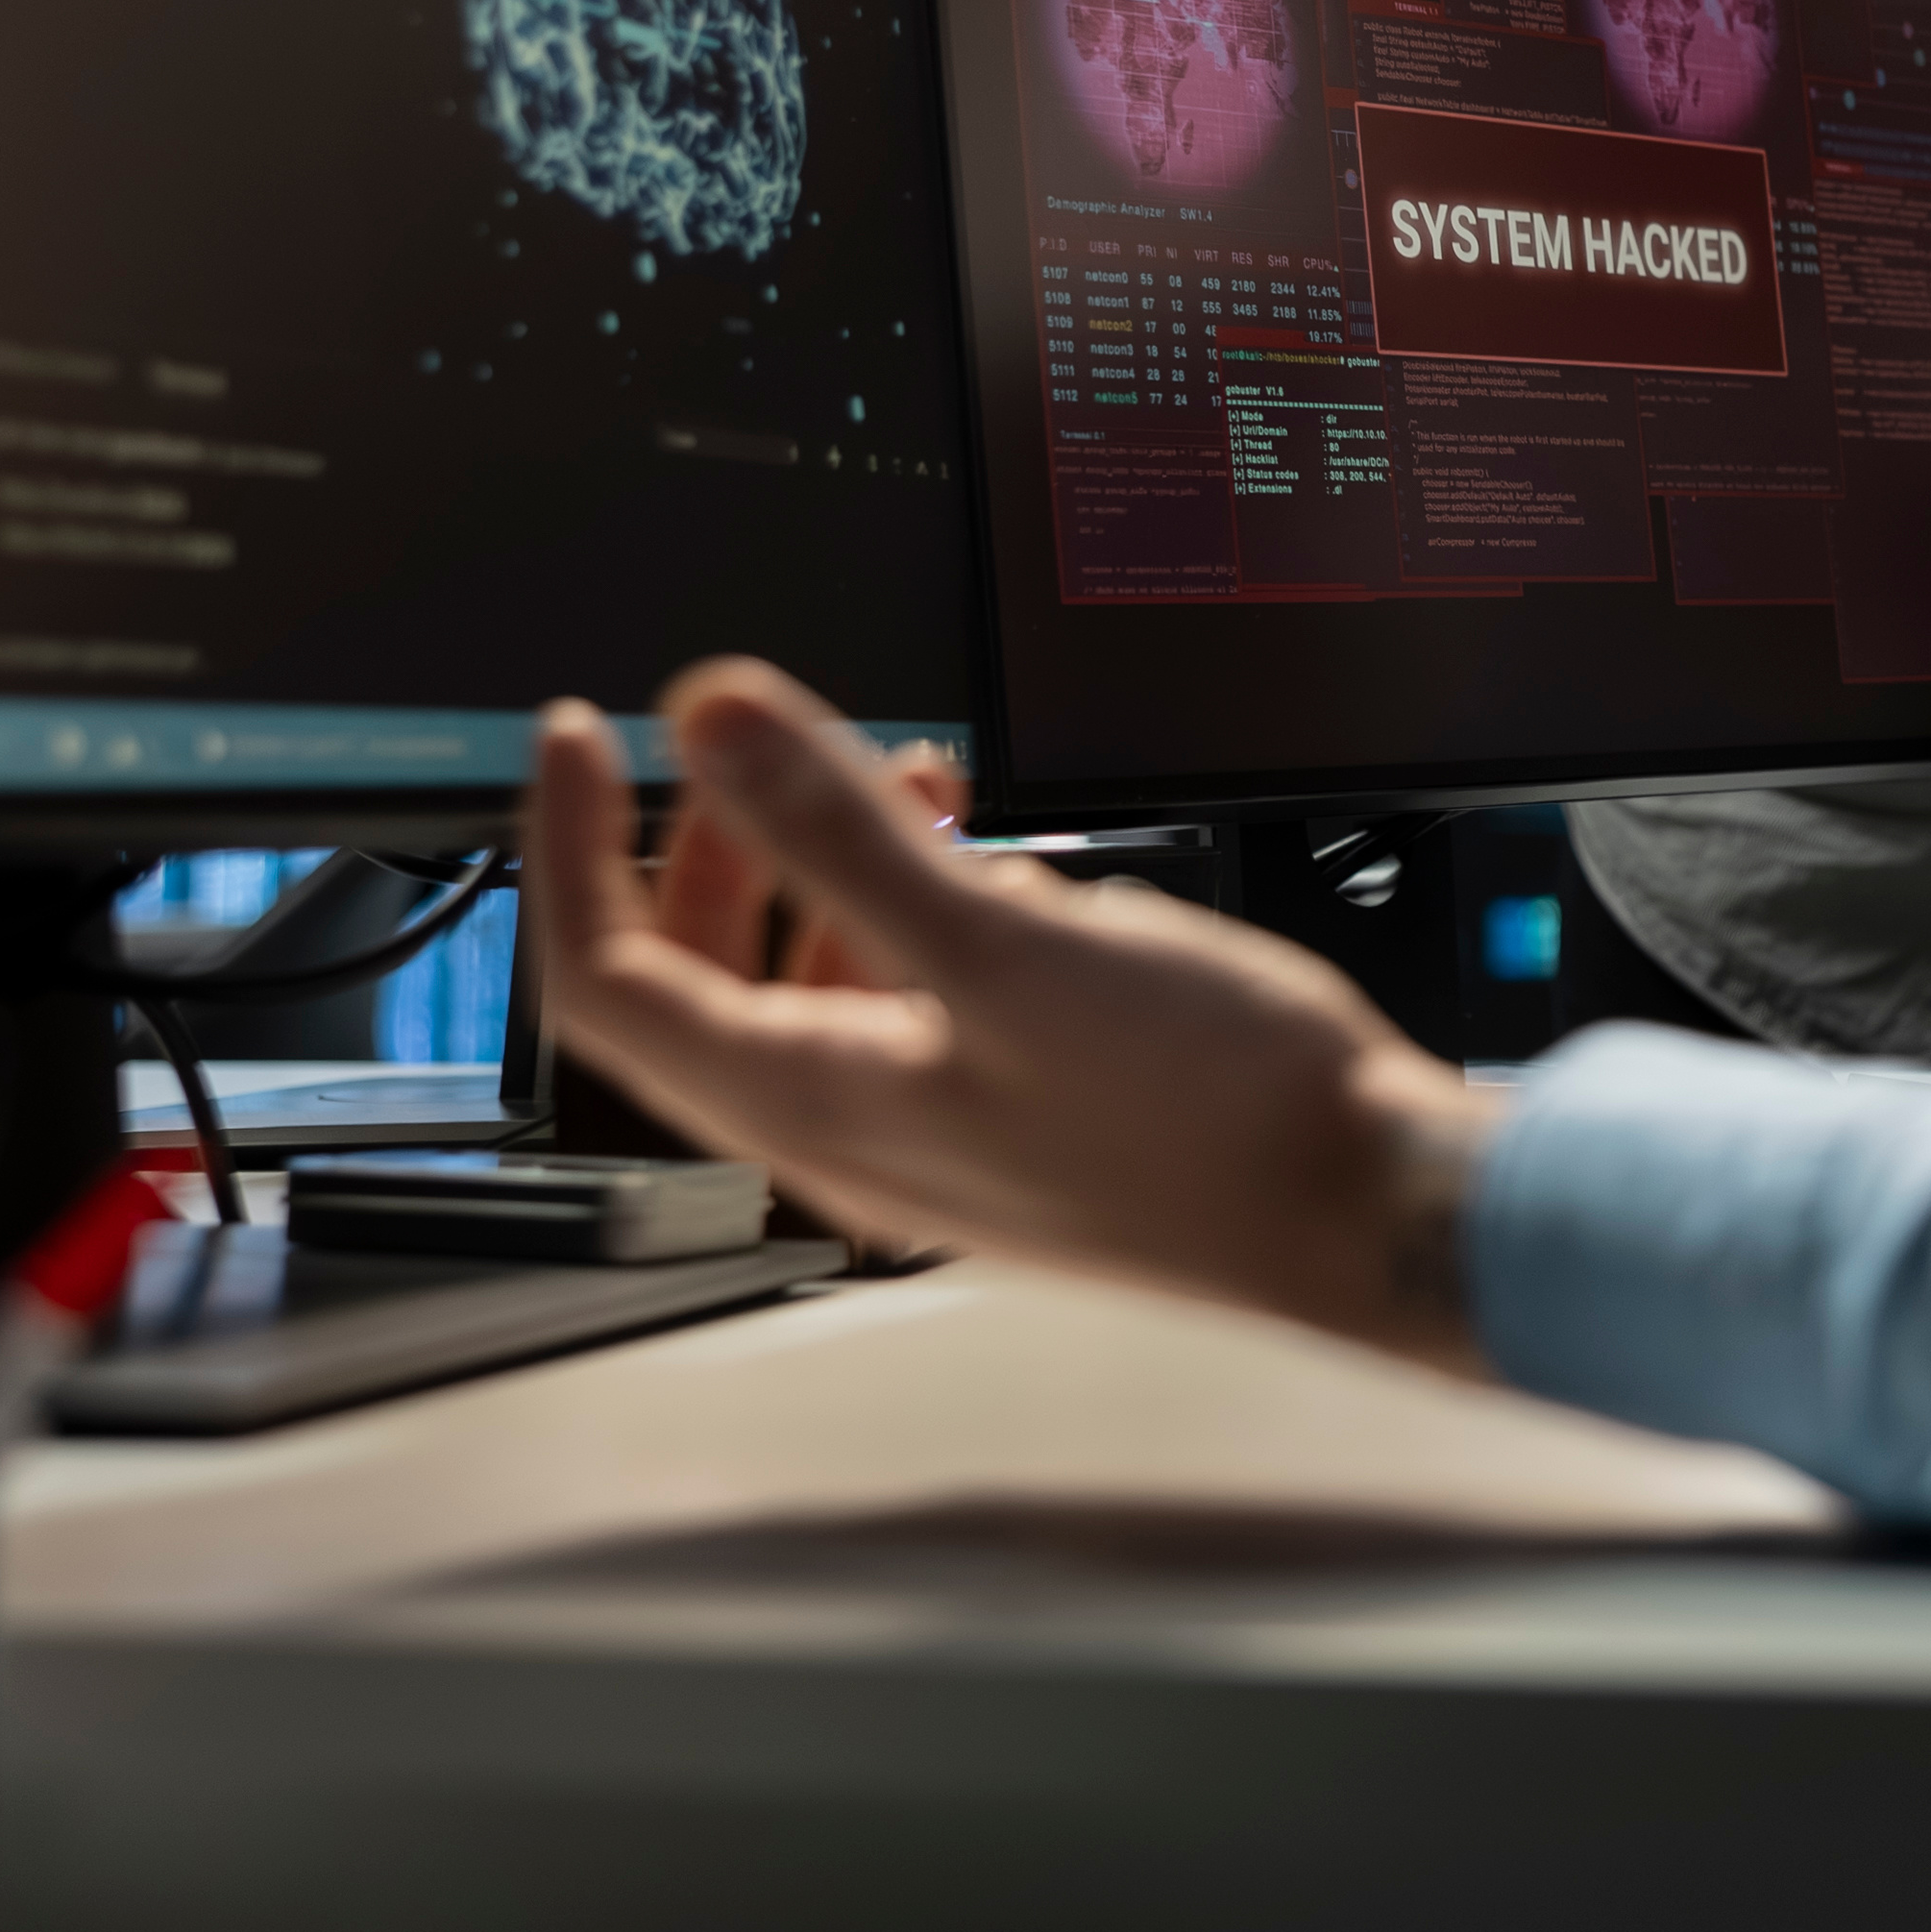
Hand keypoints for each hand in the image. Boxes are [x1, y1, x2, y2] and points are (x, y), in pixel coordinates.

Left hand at [518, 659, 1490, 1372]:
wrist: (1360, 1208)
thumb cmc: (1205, 1115)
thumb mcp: (1002, 947)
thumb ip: (842, 831)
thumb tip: (713, 723)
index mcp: (812, 1102)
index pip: (609, 980)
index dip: (570, 847)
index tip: (576, 736)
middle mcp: (852, 1133)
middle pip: (700, 984)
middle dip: (706, 844)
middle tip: (733, 746)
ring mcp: (936, 1132)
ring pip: (814, 990)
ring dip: (826, 871)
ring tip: (907, 780)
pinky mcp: (1019, 1117)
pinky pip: (913, 1006)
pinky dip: (919, 917)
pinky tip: (1004, 873)